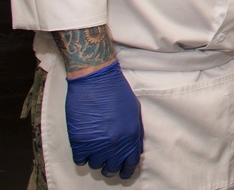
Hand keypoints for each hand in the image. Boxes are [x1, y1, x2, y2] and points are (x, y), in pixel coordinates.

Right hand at [64, 60, 143, 177]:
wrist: (95, 80)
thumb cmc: (117, 92)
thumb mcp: (134, 112)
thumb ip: (135, 132)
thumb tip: (134, 149)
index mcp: (131, 136)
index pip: (130, 164)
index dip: (126, 171)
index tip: (123, 172)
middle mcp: (115, 144)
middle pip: (112, 168)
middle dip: (110, 167)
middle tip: (107, 162)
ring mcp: (96, 144)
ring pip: (95, 165)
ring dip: (95, 159)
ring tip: (95, 149)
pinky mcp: (79, 141)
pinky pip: (80, 160)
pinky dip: (82, 156)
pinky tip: (84, 147)